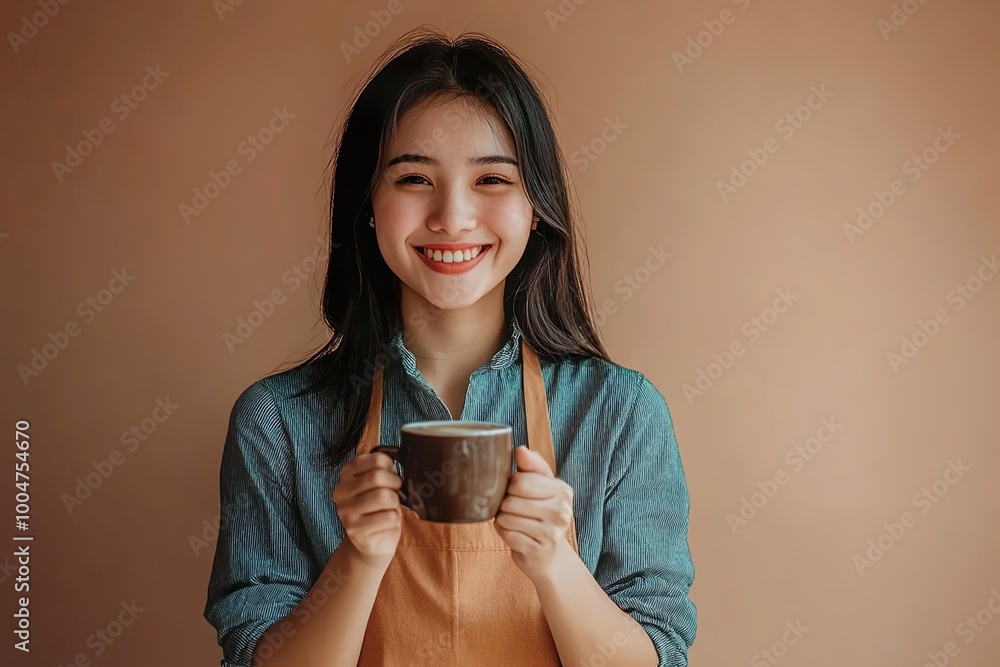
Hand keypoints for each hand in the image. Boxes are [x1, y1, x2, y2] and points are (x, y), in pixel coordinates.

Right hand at [332, 451, 402, 567]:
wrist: (371, 542)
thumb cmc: (378, 508)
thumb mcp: (380, 484)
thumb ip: (385, 470)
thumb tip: (400, 462)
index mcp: (347, 474)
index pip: (375, 459)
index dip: (390, 467)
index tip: (391, 475)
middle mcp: (341, 492)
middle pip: (377, 477)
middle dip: (394, 484)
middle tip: (395, 492)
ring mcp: (347, 514)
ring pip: (384, 497)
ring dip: (394, 504)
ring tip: (389, 509)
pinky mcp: (357, 532)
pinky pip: (389, 518)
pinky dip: (395, 520)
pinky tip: (386, 524)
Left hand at [493, 446, 574, 580]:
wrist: (550, 555)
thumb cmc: (542, 514)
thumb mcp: (542, 486)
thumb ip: (531, 466)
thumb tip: (520, 450)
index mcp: (563, 491)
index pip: (521, 481)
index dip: (510, 485)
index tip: (516, 492)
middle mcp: (561, 511)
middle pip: (511, 500)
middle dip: (505, 504)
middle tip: (514, 509)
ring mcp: (551, 533)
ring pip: (505, 517)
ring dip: (502, 519)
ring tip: (514, 521)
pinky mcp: (537, 550)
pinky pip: (505, 534)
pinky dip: (504, 533)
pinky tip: (515, 534)